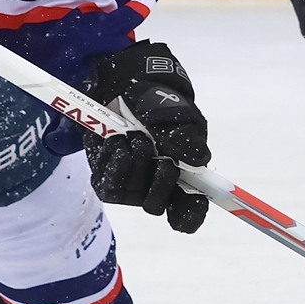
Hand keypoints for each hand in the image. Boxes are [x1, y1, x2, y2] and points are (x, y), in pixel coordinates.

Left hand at [81, 40, 209, 232]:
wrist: (128, 88)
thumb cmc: (161, 105)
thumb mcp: (179, 116)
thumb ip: (187, 138)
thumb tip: (200, 159)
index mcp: (183, 178)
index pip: (189, 212)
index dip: (189, 215)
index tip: (188, 207)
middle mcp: (156, 188)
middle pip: (156, 206)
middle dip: (156, 179)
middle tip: (157, 151)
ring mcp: (129, 186)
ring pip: (128, 193)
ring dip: (132, 160)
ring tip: (132, 135)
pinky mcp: (105, 178)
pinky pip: (105, 181)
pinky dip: (111, 157)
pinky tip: (115, 139)